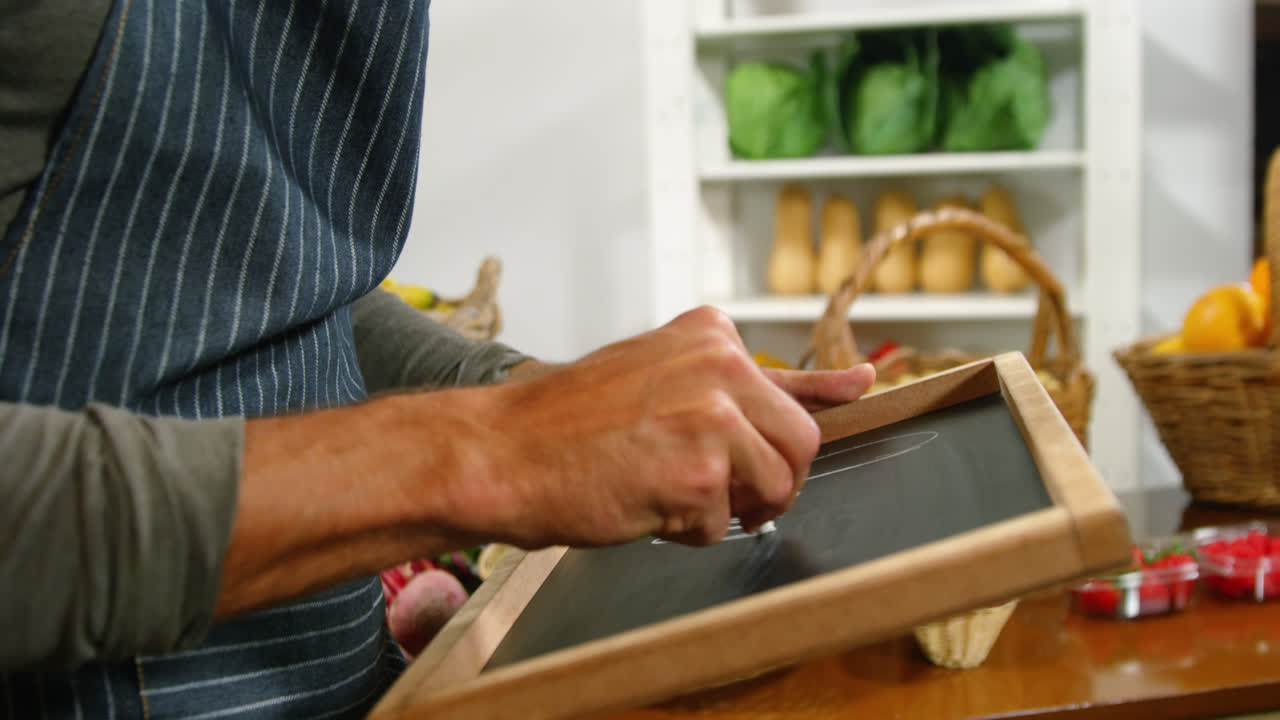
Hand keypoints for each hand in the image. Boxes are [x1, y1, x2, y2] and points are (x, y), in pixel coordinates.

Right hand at [462, 307, 873, 548]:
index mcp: (712, 335)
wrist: (503, 451)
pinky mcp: (697, 474)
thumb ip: (764, 382)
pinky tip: (641, 502)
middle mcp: (720, 365)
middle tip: (719, 491)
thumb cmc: (574, 422)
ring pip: (775, 488)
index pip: (797, 389)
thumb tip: (859, 383)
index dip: (796, 429)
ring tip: (667, 491)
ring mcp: (711, 417)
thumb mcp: (668, 376)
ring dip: (728, 507)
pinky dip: (685, 530)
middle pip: (801, 446)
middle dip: (769, 481)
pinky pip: (722, 524)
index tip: (833, 411)